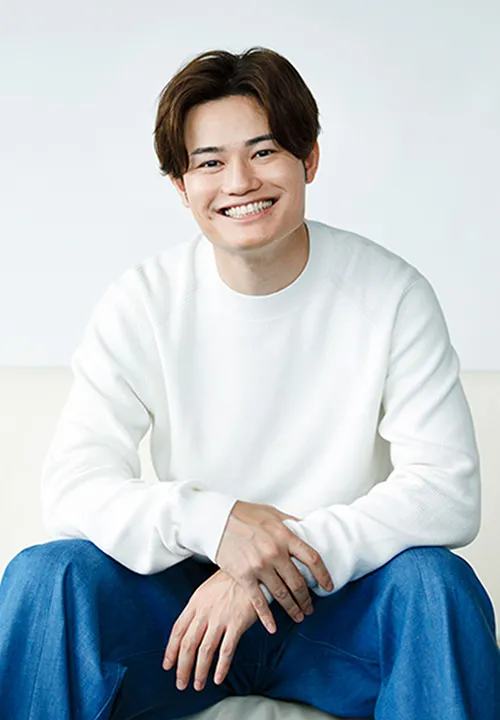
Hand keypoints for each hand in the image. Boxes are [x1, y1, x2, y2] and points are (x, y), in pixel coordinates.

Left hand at [162, 568, 257, 691]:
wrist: (251, 569)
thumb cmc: (230, 580)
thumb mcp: (207, 590)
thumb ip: (197, 608)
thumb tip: (189, 627)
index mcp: (195, 603)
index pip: (177, 630)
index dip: (170, 650)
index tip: (167, 665)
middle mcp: (204, 612)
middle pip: (188, 644)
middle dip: (182, 667)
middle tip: (180, 683)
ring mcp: (220, 618)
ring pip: (204, 651)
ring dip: (199, 671)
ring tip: (197, 685)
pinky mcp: (237, 623)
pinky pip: (226, 650)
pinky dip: (221, 667)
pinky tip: (218, 678)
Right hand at [215, 501, 333, 632]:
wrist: (216, 518)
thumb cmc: (245, 514)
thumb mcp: (273, 513)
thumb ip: (291, 523)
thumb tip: (308, 528)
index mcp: (285, 535)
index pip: (312, 558)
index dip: (323, 575)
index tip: (328, 586)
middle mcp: (275, 552)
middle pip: (298, 582)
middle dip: (306, 599)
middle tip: (310, 608)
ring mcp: (259, 565)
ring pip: (282, 594)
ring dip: (293, 608)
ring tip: (298, 616)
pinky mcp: (244, 576)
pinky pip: (258, 601)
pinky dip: (267, 617)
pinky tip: (273, 627)